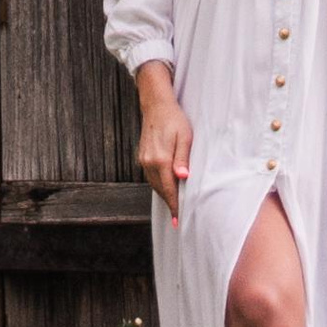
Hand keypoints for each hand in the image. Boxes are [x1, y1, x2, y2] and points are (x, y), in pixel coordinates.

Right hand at [135, 70, 194, 220]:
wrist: (156, 105)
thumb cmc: (175, 119)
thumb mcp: (184, 137)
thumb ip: (182, 158)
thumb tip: (182, 177)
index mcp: (160, 159)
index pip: (169, 189)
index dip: (174, 206)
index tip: (178, 221)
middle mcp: (149, 162)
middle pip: (161, 190)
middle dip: (169, 204)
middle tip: (178, 218)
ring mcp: (144, 160)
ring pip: (154, 185)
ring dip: (164, 195)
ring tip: (174, 206)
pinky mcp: (142, 157)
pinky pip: (151, 177)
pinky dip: (159, 185)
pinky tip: (166, 187)